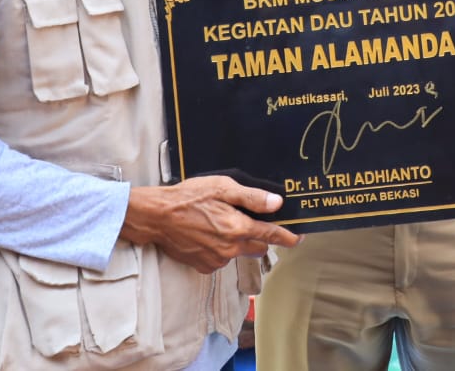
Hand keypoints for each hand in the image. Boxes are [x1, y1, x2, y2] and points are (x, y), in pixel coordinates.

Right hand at [122, 176, 299, 273]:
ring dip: (237, 242)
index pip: (271, 236)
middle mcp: (230, 249)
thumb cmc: (189, 197)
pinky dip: (221, 249)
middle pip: (257, 247)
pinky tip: (207, 234)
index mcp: (238, 228)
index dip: (287, 237)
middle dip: (259, 237)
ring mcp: (217, 260)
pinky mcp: (204, 266)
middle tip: (249, 222)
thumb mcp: (222, 188)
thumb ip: (251, 198)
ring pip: (239, 253)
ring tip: (220, 224)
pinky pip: (221, 259)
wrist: (158, 216)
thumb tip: (276, 203)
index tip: (297, 239)